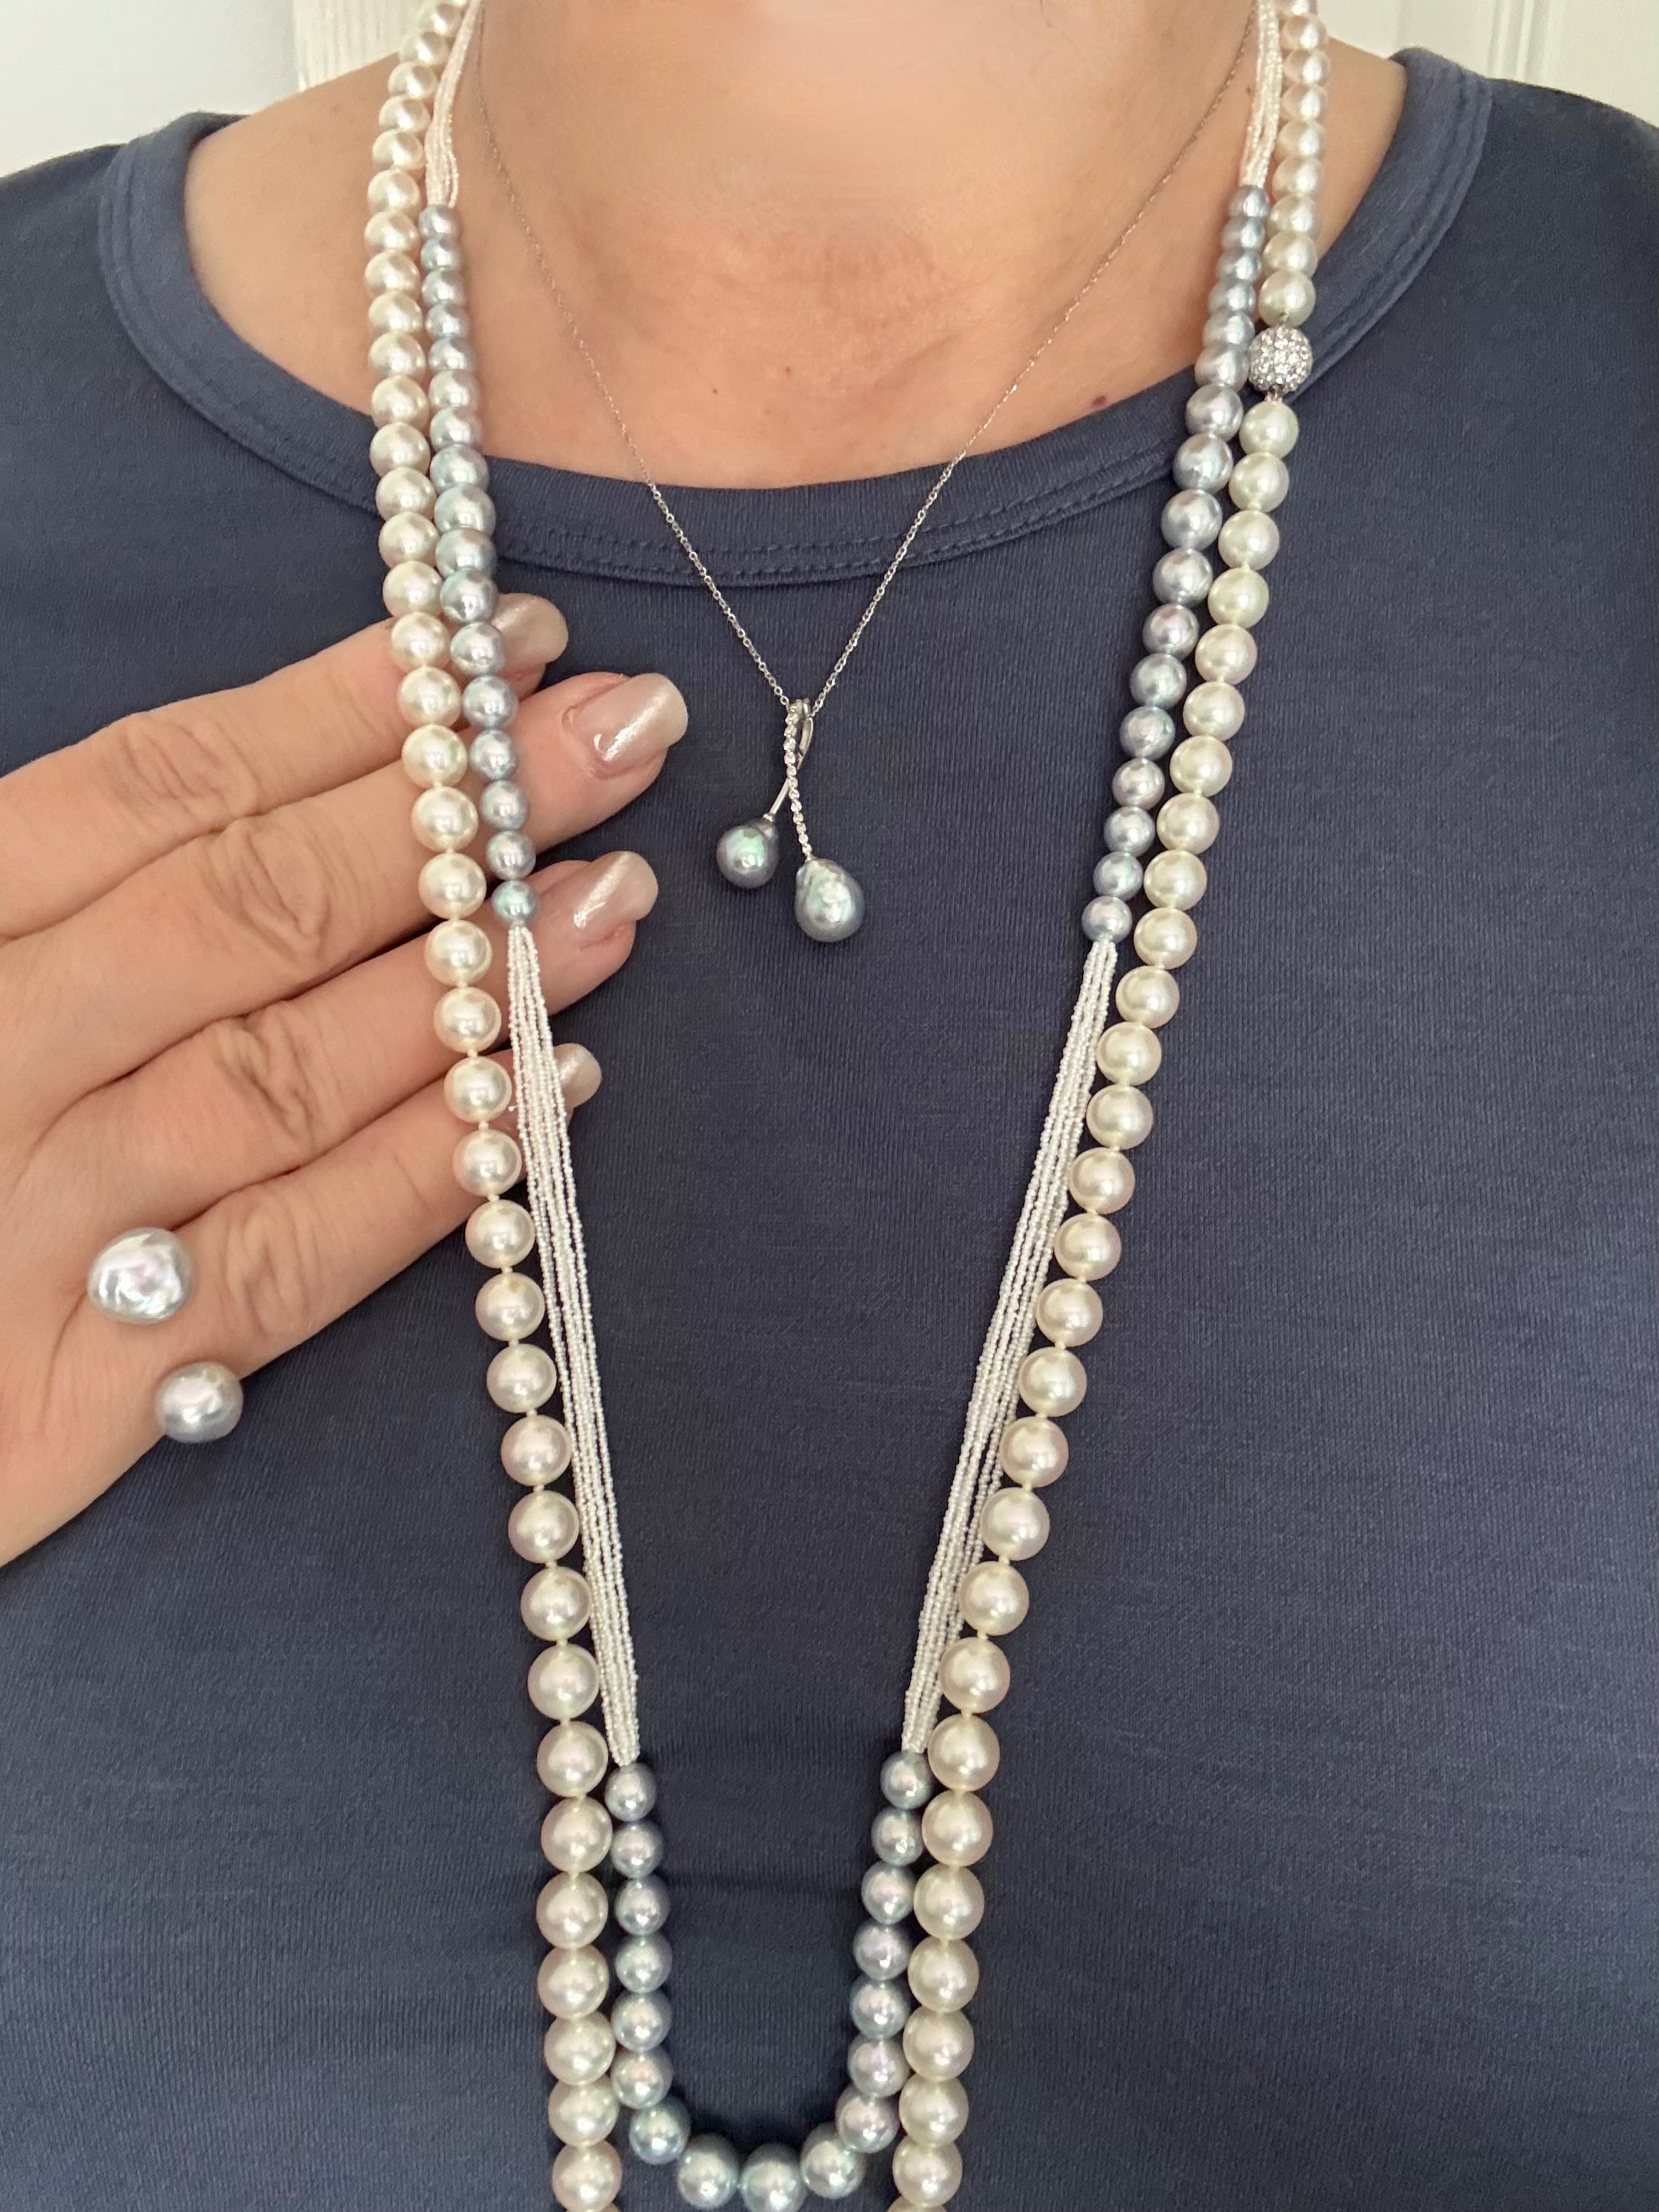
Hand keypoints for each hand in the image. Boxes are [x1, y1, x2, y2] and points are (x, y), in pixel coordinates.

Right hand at [0, 597, 684, 1561]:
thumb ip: (58, 896)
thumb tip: (263, 784)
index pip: (160, 785)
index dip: (349, 708)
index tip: (504, 645)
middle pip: (248, 904)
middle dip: (454, 808)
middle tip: (625, 731)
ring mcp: (24, 1229)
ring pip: (282, 1072)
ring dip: (473, 979)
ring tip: (616, 895)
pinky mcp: (64, 1403)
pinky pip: (281, 1269)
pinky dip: (426, 1177)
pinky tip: (554, 1094)